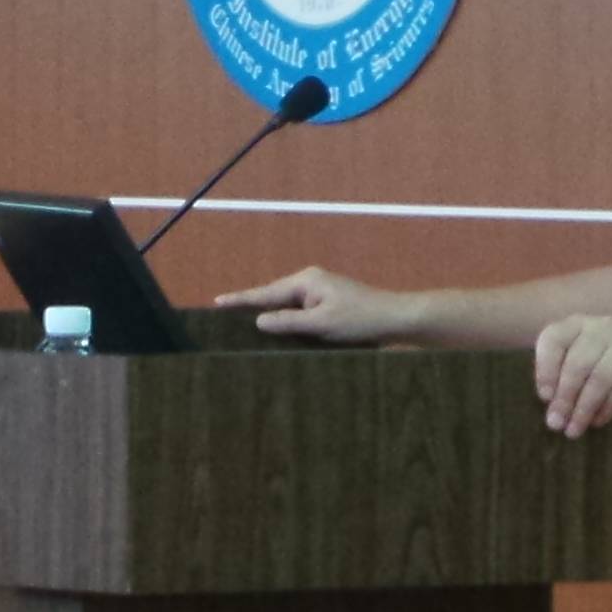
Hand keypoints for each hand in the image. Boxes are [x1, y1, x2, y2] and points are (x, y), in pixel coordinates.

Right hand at [219, 265, 412, 343]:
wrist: (395, 317)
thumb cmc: (360, 319)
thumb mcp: (321, 324)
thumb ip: (288, 322)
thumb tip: (259, 320)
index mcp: (305, 281)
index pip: (265, 293)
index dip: (240, 299)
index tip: (216, 302)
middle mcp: (310, 281)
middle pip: (273, 297)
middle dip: (252, 306)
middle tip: (224, 316)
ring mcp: (320, 291)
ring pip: (286, 305)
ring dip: (271, 315)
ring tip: (244, 324)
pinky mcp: (328, 303)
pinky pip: (299, 311)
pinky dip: (287, 319)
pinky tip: (278, 330)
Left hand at [533, 315, 611, 437]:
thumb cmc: (608, 371)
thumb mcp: (581, 368)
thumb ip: (562, 377)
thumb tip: (549, 406)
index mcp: (579, 324)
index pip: (554, 337)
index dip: (545, 368)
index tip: (544, 397)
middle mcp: (604, 326)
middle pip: (578, 361)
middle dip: (565, 396)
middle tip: (556, 423)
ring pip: (601, 375)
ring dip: (584, 407)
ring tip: (574, 429)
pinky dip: (607, 406)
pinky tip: (598, 421)